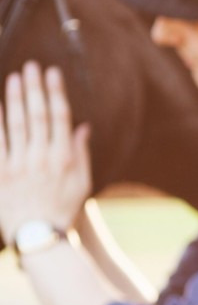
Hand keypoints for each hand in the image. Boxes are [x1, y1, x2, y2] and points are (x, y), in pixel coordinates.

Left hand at [0, 62, 89, 242]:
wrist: (39, 237)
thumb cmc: (63, 209)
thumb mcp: (81, 183)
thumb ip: (80, 153)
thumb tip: (82, 127)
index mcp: (64, 158)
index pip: (60, 117)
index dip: (55, 93)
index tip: (52, 73)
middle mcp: (42, 158)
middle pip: (37, 116)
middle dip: (34, 89)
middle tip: (31, 66)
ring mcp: (19, 165)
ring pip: (16, 126)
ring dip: (14, 100)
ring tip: (14, 78)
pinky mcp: (1, 173)